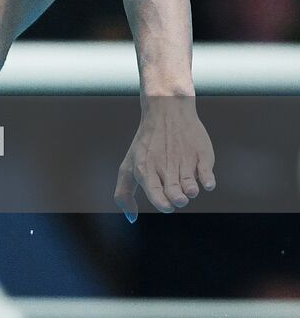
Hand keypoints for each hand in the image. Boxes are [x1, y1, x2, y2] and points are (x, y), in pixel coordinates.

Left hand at [114, 96, 215, 221]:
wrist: (166, 112)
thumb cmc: (146, 144)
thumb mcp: (128, 165)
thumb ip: (124, 193)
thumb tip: (130, 218)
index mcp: (145, 170)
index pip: (155, 193)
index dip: (162, 203)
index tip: (167, 205)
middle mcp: (165, 167)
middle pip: (174, 192)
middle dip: (177, 198)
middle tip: (179, 197)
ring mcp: (184, 160)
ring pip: (190, 184)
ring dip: (191, 189)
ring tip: (189, 188)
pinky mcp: (201, 155)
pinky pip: (206, 172)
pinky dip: (207, 179)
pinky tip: (206, 182)